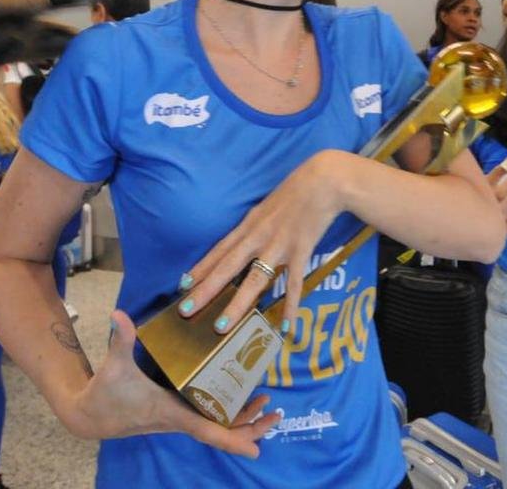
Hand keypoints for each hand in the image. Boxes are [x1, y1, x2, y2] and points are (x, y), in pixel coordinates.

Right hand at [61, 311, 278, 451]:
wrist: (89, 415)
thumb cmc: (105, 394)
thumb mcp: (114, 366)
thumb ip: (120, 339)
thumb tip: (118, 314)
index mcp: (171, 412)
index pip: (208, 431)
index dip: (233, 440)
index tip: (258, 450)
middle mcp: (180, 419)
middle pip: (222, 432)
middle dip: (250, 428)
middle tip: (275, 414)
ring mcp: (180, 417)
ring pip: (218, 425)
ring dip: (244, 419)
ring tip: (267, 404)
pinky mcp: (176, 412)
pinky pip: (208, 417)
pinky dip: (227, 412)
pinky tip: (239, 397)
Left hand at [180, 151, 343, 335]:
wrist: (324, 180)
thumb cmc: (298, 189)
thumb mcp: (269, 205)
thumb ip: (258, 224)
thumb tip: (249, 240)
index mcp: (249, 224)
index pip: (220, 250)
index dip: (201, 268)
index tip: (183, 284)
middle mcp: (258, 237)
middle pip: (227, 267)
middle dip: (205, 289)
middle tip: (185, 309)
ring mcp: (279, 245)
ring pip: (254, 280)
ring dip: (237, 305)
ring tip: (221, 327)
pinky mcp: (301, 251)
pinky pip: (294, 283)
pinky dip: (290, 306)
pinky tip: (286, 326)